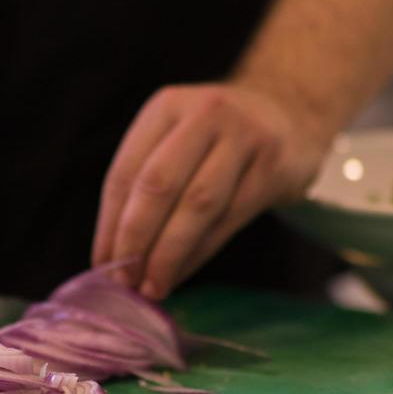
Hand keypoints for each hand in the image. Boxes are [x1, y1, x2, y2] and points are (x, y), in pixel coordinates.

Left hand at [92, 83, 328, 299]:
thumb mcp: (176, 137)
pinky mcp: (274, 168)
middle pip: (159, 186)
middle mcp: (204, 115)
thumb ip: (144, 183)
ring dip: (169, 253)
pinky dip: (200, 253)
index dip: (109, 224)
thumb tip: (113, 255)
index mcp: (166, 107)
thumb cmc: (217, 136)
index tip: (101, 265)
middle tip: (126, 279)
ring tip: (153, 286)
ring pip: (197, 205)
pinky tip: (182, 272)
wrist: (291, 112)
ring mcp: (244, 139)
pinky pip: (230, 220)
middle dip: (136, 239)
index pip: (126, 172)